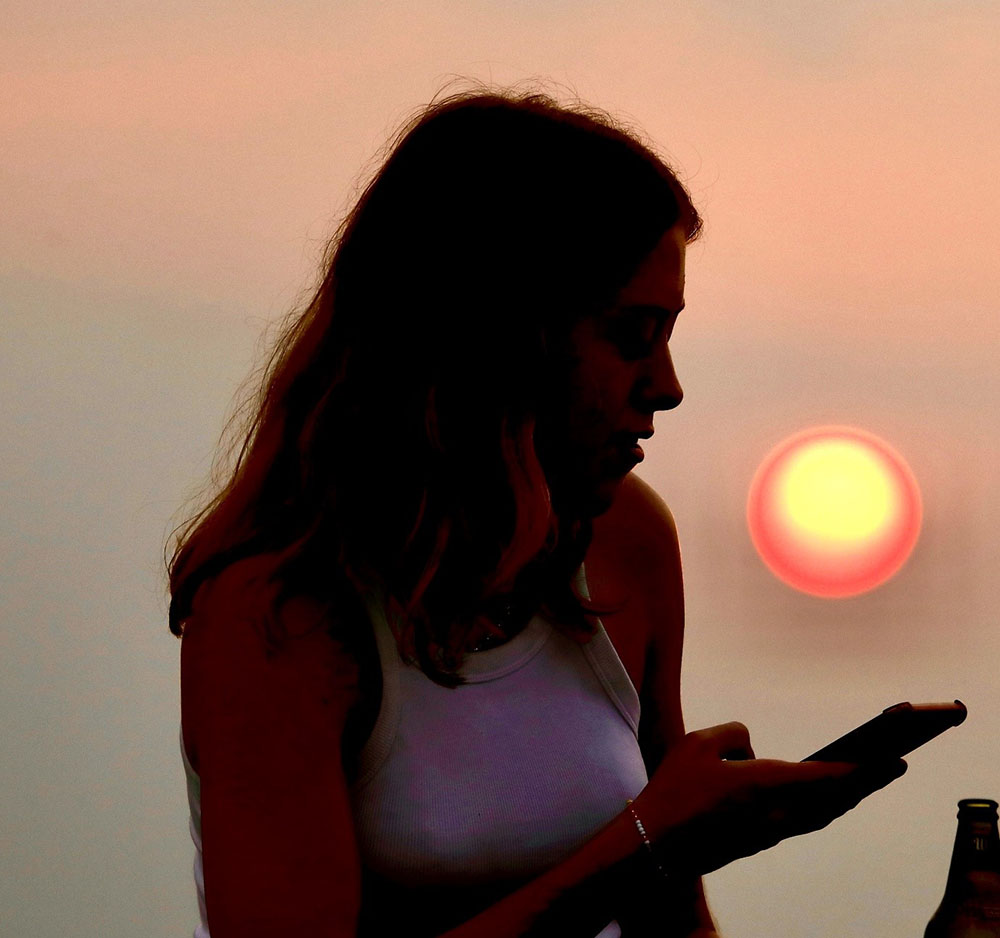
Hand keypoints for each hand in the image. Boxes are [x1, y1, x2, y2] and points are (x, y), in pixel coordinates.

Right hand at [633, 721, 906, 875]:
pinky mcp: (759, 842)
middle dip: (868, 783)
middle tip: (894, 766)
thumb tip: (754, 749)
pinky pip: (804, 822)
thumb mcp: (699, 742)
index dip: (859, 767)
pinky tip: (825, 801)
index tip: (887, 758)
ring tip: (867, 783)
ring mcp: (770, 832)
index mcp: (766, 784)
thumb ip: (734, 733)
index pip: (826, 776)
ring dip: (849, 798)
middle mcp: (777, 812)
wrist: (656, 844)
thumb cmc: (675, 790)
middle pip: (836, 800)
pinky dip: (825, 809)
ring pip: (822, 815)